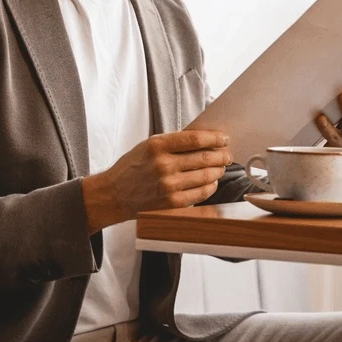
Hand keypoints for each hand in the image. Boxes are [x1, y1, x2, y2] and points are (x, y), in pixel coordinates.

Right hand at [80, 130, 231, 233]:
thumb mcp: (149, 145)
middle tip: (227, 154)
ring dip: (218, 171)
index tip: (224, 139)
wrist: (114, 194)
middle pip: (204, 158)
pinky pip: (201, 193)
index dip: (214, 138)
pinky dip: (210, 186)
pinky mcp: (171, 203)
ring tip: (220, 167)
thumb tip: (206, 139)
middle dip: (221, 156)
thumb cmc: (133, 166)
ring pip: (206, 176)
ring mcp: (168, 185)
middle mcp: (163, 165)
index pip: (195, 139)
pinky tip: (211, 182)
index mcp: (157, 146)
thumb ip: (175, 142)